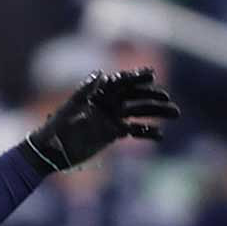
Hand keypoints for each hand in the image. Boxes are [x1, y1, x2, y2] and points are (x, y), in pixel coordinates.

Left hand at [24, 68, 179, 173]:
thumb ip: (86, 92)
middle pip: (133, 96)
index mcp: (96, 94)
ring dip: (155, 112)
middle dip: (151, 96)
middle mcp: (106, 104)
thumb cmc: (56, 129)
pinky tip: (160, 136)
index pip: (119, 83)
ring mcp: (110, 118)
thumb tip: (100, 74)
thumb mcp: (71, 110)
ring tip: (175, 114)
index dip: (135, 77)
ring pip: (138, 112)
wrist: (51, 152)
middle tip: (168, 99)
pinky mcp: (112, 133)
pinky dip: (147, 131)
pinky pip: (134, 130)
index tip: (152, 74)